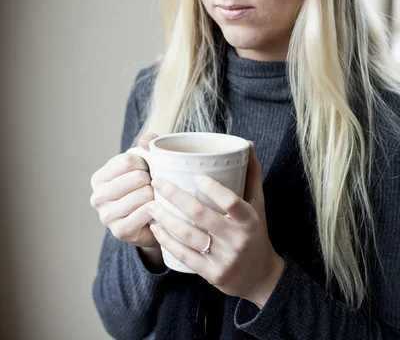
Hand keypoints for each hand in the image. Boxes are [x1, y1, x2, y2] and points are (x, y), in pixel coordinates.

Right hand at [90, 132, 159, 247]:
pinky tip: (155, 209)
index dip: (144, 163)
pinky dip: (155, 209)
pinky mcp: (119, 231)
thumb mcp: (144, 161)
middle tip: (153, 185)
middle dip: (151, 180)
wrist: (149, 219)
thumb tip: (145, 141)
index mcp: (99, 178)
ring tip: (155, 196)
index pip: (127, 161)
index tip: (147, 170)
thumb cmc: (144, 185)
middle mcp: (97, 197)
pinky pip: (144, 213)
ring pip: (142, 195)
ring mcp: (106, 216)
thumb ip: (147, 143)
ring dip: (155, 195)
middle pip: (136, 178)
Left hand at [147, 142, 283, 306]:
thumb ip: (252, 174)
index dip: (213, 188)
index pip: (231, 201)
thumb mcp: (258, 204)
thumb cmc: (255, 232)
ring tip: (151, 204)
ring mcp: (223, 258)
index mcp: (249, 219)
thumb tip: (247, 143)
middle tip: (157, 182)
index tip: (195, 175)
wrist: (261, 277)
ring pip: (188, 235)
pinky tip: (156, 228)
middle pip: (201, 215)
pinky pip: (184, 255)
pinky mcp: (211, 274)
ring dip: (165, 218)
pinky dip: (167, 241)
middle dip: (175, 196)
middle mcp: (237, 239)